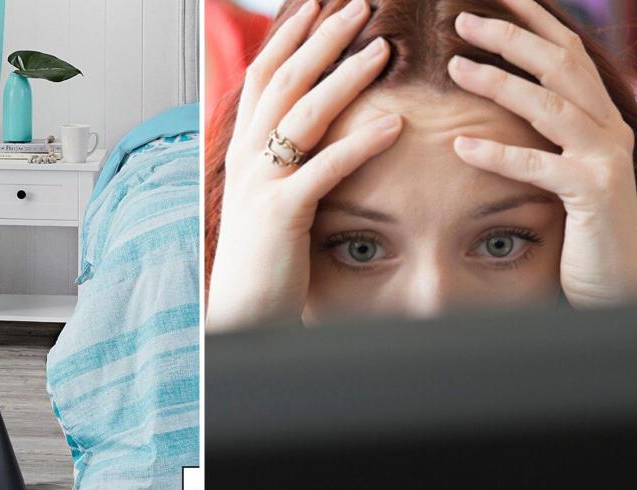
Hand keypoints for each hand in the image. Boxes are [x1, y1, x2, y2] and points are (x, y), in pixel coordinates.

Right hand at [206, 0, 402, 330]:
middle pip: (284, 81)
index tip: (318, 5)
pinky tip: (394, 121)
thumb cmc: (263, 257)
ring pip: (303, 115)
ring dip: (345, 77)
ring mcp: (260, 183)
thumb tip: (310, 133)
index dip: (291, 37)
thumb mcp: (265, 197)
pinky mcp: (281, 214)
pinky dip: (361, 141)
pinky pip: (324, 168)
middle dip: (322, 39)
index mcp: (243, 148)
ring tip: (383, 49)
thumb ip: (282, 161)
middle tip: (357, 6)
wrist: (242, 311)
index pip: (263, 77)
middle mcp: (246, 157)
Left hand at [448, 0, 636, 307]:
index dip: (533, 22)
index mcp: (599, 118)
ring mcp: (606, 158)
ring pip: (550, 105)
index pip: (566, 54)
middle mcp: (609, 129)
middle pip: (559, 65)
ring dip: (499, 82)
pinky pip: (541, 166)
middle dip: (510, 36)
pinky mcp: (594, 194)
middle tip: (460, 19)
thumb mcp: (560, 173)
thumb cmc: (577, 230)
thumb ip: (541, 139)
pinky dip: (499, 154)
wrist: (614, 284)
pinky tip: (460, 145)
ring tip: (454, 66)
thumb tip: (491, 112)